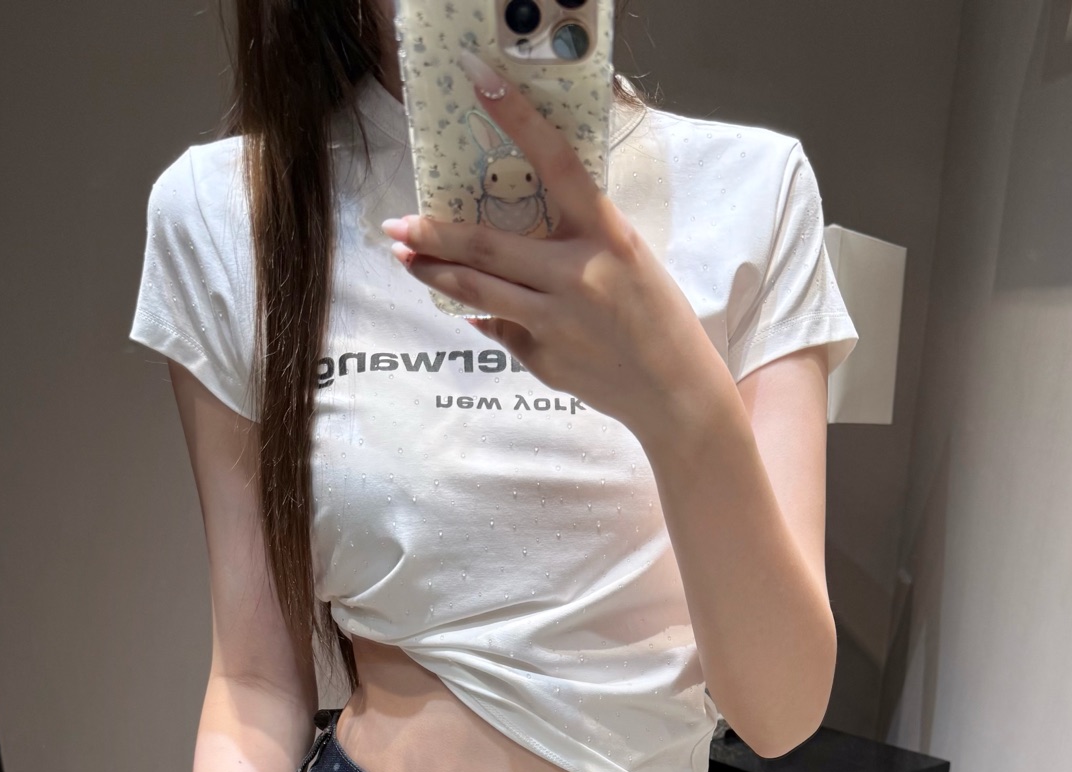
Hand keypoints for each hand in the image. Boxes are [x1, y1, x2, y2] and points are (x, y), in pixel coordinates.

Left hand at [381, 55, 736, 449]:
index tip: (478, 79)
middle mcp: (578, 276)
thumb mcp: (629, 258)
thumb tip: (516, 234)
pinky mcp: (543, 359)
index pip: (556, 163)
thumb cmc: (657, 316)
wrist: (675, 393)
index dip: (516, 117)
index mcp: (608, 237)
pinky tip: (465, 307)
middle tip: (397, 223)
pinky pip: (500, 329)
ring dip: (433, 272)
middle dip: (432, 232)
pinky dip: (482, 314)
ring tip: (407, 257)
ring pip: (476, 290)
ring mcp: (556, 322)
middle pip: (486, 245)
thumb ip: (579, 240)